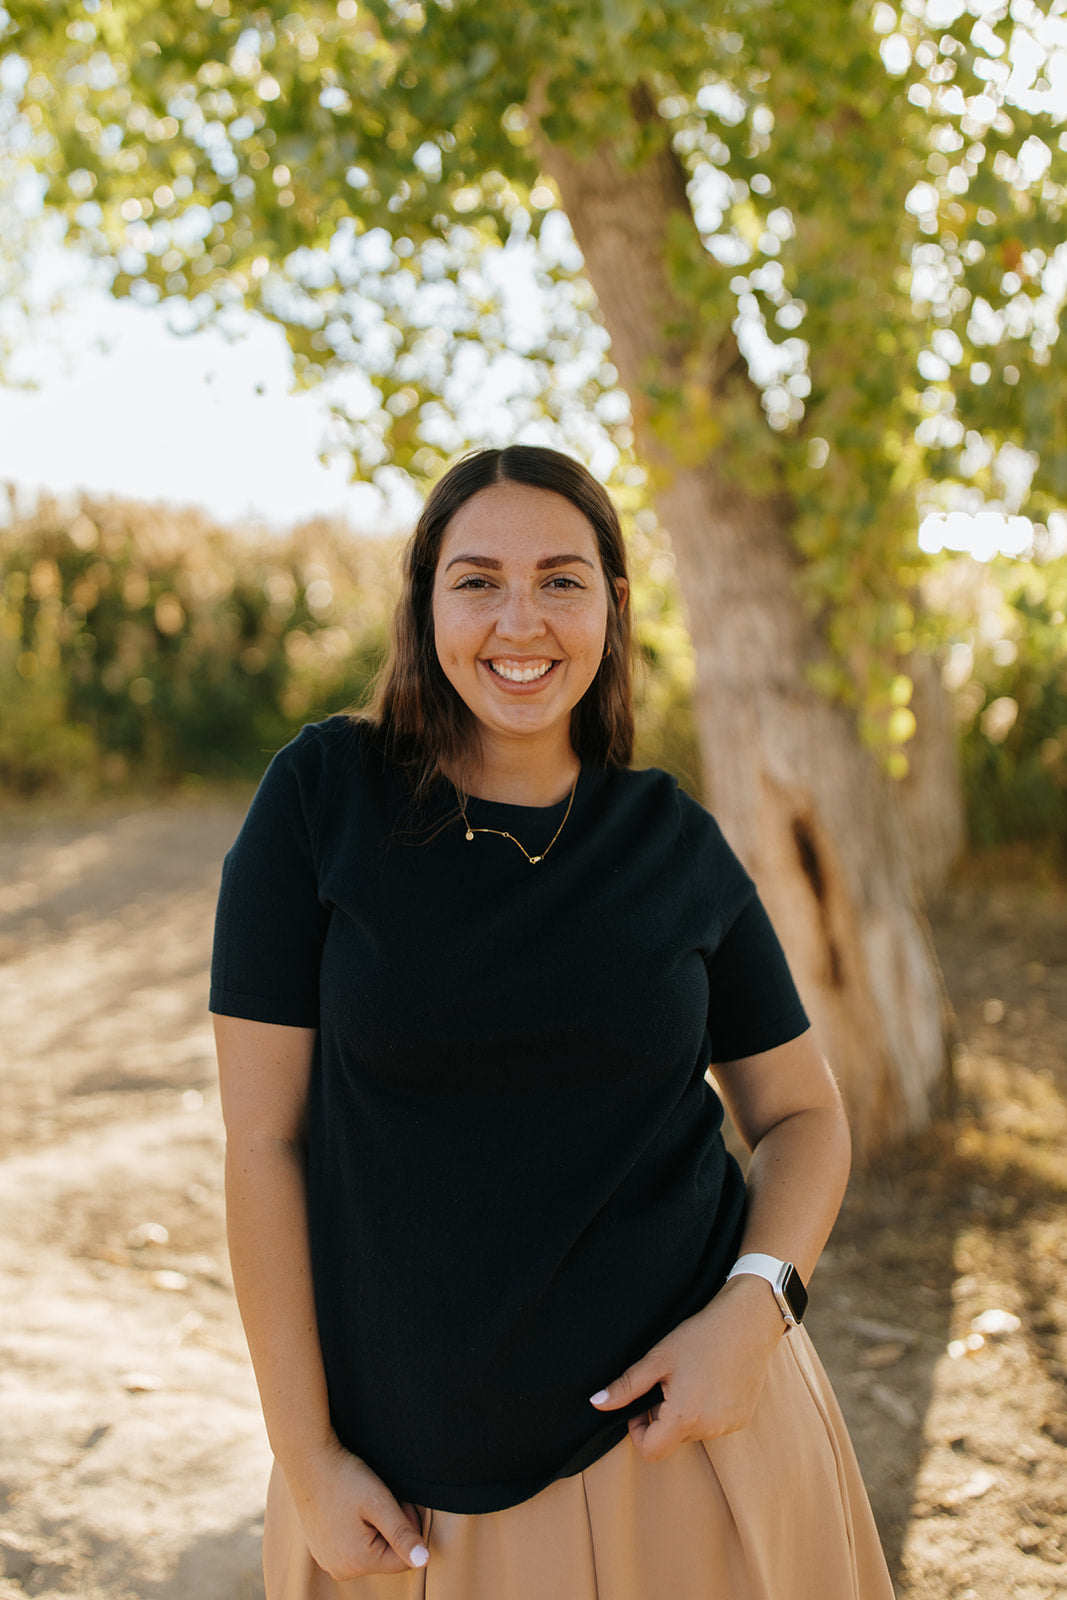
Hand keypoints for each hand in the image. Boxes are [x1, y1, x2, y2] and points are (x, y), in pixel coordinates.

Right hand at [282, 1438, 428, 1579]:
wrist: (308, 1460)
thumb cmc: (344, 1478)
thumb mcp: (380, 1502)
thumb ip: (403, 1534)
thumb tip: (423, 1561)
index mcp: (357, 1562)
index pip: (404, 1560)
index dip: (408, 1528)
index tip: (397, 1502)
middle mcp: (340, 1569)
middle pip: (385, 1556)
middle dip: (391, 1528)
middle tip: (381, 1499)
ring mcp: (327, 1560)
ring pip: (370, 1550)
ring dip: (375, 1527)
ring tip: (364, 1501)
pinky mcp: (321, 1549)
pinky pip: (351, 1545)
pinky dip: (357, 1528)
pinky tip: (349, 1507)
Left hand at [590, 1275, 786, 1462]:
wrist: (747, 1322)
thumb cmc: (700, 1336)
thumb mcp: (657, 1359)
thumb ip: (626, 1387)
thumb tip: (596, 1404)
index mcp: (684, 1417)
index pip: (651, 1451)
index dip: (638, 1431)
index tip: (642, 1404)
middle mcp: (709, 1429)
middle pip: (672, 1439)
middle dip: (663, 1418)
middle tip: (668, 1382)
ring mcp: (729, 1426)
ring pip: (694, 1431)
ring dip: (686, 1413)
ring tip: (692, 1377)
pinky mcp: (743, 1418)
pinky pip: (714, 1424)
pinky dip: (707, 1409)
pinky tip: (711, 1380)